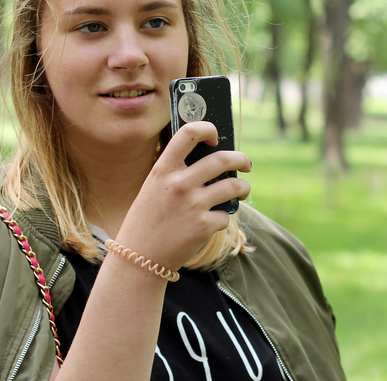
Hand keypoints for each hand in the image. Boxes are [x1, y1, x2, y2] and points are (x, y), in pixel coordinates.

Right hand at [115, 121, 251, 270]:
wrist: (140, 258)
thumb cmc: (148, 221)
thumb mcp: (153, 188)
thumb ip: (176, 172)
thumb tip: (212, 159)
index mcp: (163, 170)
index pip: (188, 133)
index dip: (207, 129)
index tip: (215, 136)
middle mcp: (179, 183)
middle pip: (223, 159)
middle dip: (241, 159)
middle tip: (246, 164)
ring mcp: (193, 204)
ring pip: (234, 186)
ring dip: (243, 188)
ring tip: (242, 191)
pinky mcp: (204, 225)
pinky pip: (225, 215)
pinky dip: (222, 218)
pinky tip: (213, 222)